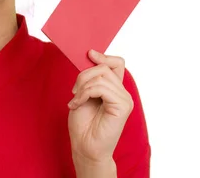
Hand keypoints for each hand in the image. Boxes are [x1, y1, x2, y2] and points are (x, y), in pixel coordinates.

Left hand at [67, 50, 133, 164]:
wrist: (84, 146)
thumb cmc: (83, 123)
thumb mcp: (83, 93)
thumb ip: (91, 78)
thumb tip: (91, 55)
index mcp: (115, 89)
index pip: (117, 63)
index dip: (103, 56)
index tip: (88, 53)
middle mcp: (123, 93)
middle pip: (104, 68)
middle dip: (83, 76)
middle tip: (74, 92)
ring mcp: (125, 100)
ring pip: (101, 77)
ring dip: (82, 87)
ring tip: (75, 101)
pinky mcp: (123, 107)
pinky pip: (101, 88)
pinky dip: (84, 94)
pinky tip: (78, 104)